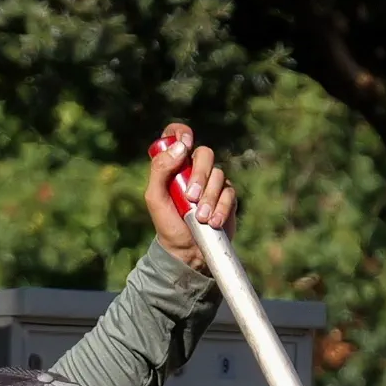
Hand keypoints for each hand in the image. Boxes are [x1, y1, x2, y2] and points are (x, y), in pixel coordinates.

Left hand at [147, 127, 238, 268]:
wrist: (186, 251)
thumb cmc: (167, 224)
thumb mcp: (155, 198)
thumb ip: (160, 170)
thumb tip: (181, 148)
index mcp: (175, 164)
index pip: (177, 135)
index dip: (181, 133)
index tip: (185, 144)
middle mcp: (196, 169)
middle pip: (205, 153)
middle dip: (200, 175)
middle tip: (190, 198)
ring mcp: (213, 183)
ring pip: (218, 175)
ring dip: (209, 197)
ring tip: (200, 218)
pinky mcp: (227, 198)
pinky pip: (230, 193)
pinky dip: (221, 208)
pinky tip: (212, 222)